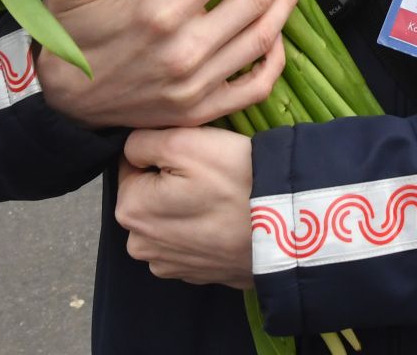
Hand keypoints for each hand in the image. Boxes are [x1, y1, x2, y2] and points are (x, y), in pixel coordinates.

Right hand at [36, 0, 303, 129]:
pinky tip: (278, 36)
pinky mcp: (200, 111)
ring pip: (263, 39)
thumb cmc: (66, 33)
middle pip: (255, 0)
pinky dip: (275, 60)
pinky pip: (256, 87)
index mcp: (160, 11)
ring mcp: (198, 85)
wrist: (56, 100)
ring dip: (286, 5)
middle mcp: (187, 50)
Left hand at [117, 126, 256, 287]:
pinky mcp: (196, 275)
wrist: (286, 227)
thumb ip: (142, 140)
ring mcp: (169, 265)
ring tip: (222, 199)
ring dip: (187, 208)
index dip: (164, 154)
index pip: (133, 165)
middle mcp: (141, 245)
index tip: (195, 157)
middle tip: (211, 176)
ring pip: (170, 220)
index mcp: (130, 210)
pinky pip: (191, 242)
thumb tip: (131, 148)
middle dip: (172, 183)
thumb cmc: (234, 180)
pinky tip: (226, 221)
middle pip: (150, 196)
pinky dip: (204, 230)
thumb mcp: (184, 141)